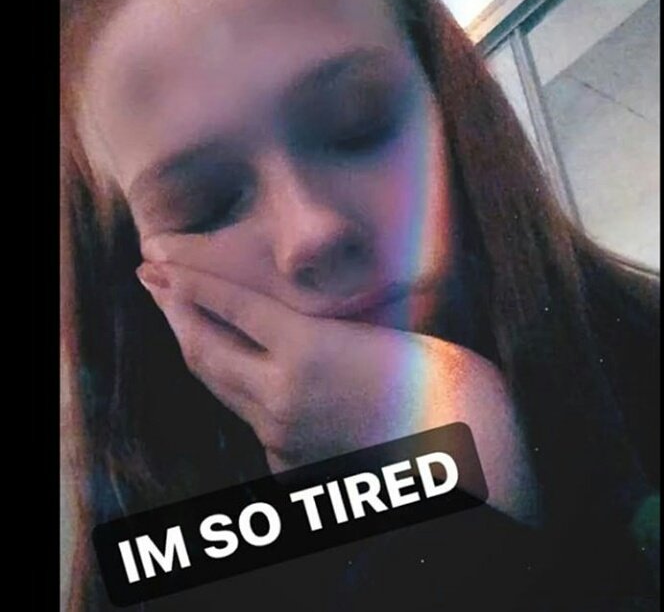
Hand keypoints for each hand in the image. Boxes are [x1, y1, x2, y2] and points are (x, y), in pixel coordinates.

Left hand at [137, 262, 539, 524]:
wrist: (462, 442)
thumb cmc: (438, 374)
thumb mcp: (377, 331)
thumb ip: (321, 326)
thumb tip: (285, 313)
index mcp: (307, 350)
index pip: (231, 304)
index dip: (191, 278)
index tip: (159, 257)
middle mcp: (282, 392)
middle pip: (205, 347)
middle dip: (172, 309)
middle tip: (151, 279)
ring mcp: (282, 430)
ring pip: (217, 385)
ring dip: (193, 346)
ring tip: (176, 316)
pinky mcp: (290, 456)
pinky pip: (247, 417)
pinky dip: (231, 387)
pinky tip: (231, 370)